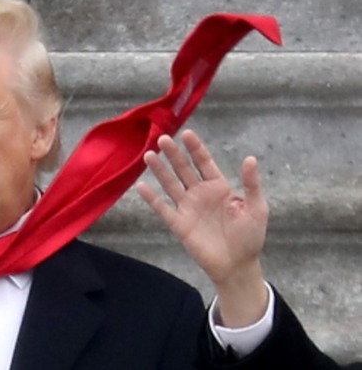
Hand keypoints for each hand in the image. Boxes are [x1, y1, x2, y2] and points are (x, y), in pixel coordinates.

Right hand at [136, 130, 268, 326]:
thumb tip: (250, 158)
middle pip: (183, 169)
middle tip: (163, 138)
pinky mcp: (178, 223)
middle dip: (174, 154)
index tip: (187, 133)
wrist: (238, 265)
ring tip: (149, 155)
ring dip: (160, 170)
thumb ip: (251, 184)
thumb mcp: (257, 208)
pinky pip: (162, 208)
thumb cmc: (250, 237)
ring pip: (170, 184)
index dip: (195, 148)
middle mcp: (200, 193)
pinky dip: (152, 198)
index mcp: (219, 187)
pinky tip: (141, 185)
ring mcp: (187, 207)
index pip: (204, 162)